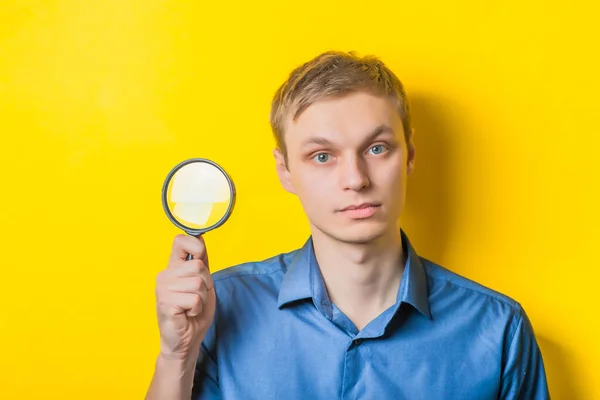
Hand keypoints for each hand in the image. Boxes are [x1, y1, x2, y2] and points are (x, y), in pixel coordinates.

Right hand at [155, 234, 215, 360]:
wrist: (186, 340)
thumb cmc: (194, 313)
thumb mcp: (203, 284)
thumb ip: (201, 263)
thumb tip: (200, 237)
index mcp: (174, 268)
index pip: (180, 241)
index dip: (196, 245)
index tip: (201, 257)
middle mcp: (165, 275)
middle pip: (199, 265)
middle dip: (206, 284)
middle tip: (197, 298)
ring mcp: (163, 288)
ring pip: (198, 283)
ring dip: (202, 299)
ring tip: (192, 307)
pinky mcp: (165, 303)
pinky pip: (195, 299)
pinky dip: (197, 309)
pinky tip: (187, 314)